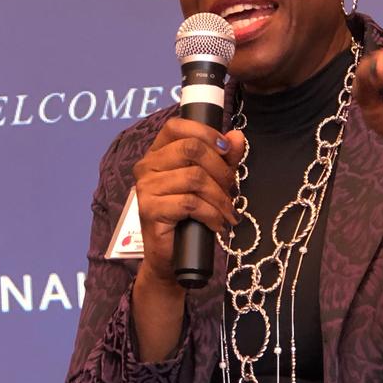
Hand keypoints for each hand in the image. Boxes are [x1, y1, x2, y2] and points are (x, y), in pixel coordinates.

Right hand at [132, 118, 245, 285]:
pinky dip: (211, 214)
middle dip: (220, 170)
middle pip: (191, 149)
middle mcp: (147, 166)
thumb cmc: (189, 217)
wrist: (172, 257)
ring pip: (195, 177)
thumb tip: (237, 136)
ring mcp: (146, 187)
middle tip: (231, 190)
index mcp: (157, 153)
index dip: (205, 133)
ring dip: (220, 197)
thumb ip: (223, 158)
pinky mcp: (150, 209)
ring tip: (227, 212)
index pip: (177, 126)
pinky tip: (217, 224)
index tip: (225, 150)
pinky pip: (190, 203)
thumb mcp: (211, 182)